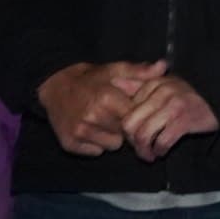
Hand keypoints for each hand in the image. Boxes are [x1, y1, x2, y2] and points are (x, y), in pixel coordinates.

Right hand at [37, 59, 168, 156]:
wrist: (56, 86)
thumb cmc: (91, 78)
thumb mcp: (115, 69)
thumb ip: (140, 72)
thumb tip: (163, 66)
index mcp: (107, 98)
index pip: (136, 118)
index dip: (139, 115)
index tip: (137, 110)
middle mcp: (93, 117)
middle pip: (126, 133)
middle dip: (126, 126)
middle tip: (116, 114)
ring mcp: (79, 132)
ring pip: (112, 145)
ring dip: (112, 136)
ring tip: (105, 121)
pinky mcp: (69, 144)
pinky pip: (96, 152)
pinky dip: (96, 144)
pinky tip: (92, 129)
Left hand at [122, 73, 219, 163]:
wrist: (219, 97)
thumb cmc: (186, 95)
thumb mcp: (162, 85)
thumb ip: (138, 85)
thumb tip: (114, 83)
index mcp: (153, 83)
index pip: (126, 111)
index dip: (127, 129)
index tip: (134, 137)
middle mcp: (162, 92)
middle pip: (131, 124)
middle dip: (132, 142)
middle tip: (140, 149)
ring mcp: (174, 105)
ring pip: (144, 135)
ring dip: (144, 151)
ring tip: (149, 154)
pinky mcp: (186, 120)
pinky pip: (163, 141)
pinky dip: (159, 150)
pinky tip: (162, 152)